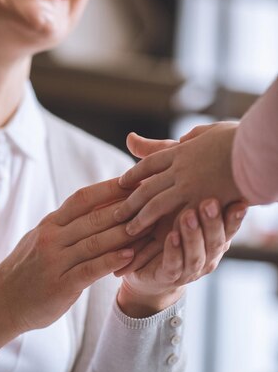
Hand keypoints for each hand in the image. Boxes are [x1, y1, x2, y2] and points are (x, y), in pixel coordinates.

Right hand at [0, 178, 140, 347]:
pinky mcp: (60, 285)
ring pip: (95, 240)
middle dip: (126, 206)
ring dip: (125, 232)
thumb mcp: (41, 239)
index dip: (110, 187)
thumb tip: (95, 207)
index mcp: (50, 223)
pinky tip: (131, 255)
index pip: (83, 198)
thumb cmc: (26, 270)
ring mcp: (55, 260)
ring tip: (150, 224)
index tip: (135, 179)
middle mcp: (52, 236)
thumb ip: (66, 225)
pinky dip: (112, 260)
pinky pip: (90, 269)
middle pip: (94, 216)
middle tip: (153, 198)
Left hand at [114, 122, 244, 235]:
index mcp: (180, 152)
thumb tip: (174, 139)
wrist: (256, 149)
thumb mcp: (208, 132)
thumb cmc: (237, 138)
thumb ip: (190, 138)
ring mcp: (190, 187)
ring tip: (128, 230)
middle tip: (115, 214)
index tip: (121, 183)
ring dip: (140, 218)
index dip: (134, 174)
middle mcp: (180, 169)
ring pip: (156, 204)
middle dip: (130, 202)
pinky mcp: (203, 203)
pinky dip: (165, 229)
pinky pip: (179, 218)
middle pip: (147, 187)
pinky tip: (155, 239)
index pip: (149, 164)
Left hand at [116, 199, 246, 317]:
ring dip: (193, 235)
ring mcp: (189, 269)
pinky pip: (173, 264)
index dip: (235, 218)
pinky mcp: (169, 276)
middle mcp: (207, 256)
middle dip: (212, 222)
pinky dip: (173, 250)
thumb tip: (199, 166)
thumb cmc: (168, 235)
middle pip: (215, 241)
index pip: (229, 228)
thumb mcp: (181, 214)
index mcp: (215, 240)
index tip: (240, 202)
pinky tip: (171, 236)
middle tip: (209, 203)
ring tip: (188, 216)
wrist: (148, 270)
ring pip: (196, 254)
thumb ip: (191, 197)